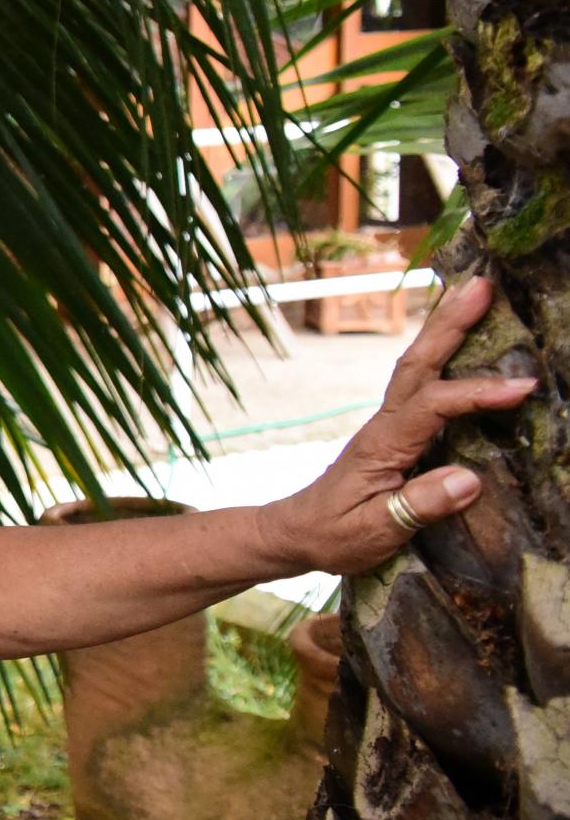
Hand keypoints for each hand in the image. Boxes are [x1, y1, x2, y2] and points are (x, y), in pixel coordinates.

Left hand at [262, 272, 538, 575]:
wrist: (297, 531)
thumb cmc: (333, 535)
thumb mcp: (373, 532)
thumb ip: (417, 507)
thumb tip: (467, 479)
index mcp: (382, 444)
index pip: (432, 407)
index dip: (475, 394)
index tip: (521, 388)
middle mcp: (385, 424)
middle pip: (419, 363)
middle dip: (449, 323)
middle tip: (481, 284)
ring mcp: (389, 423)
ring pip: (419, 365)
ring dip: (445, 327)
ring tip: (475, 291)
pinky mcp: (396, 429)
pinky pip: (422, 383)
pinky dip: (442, 353)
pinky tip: (460, 339)